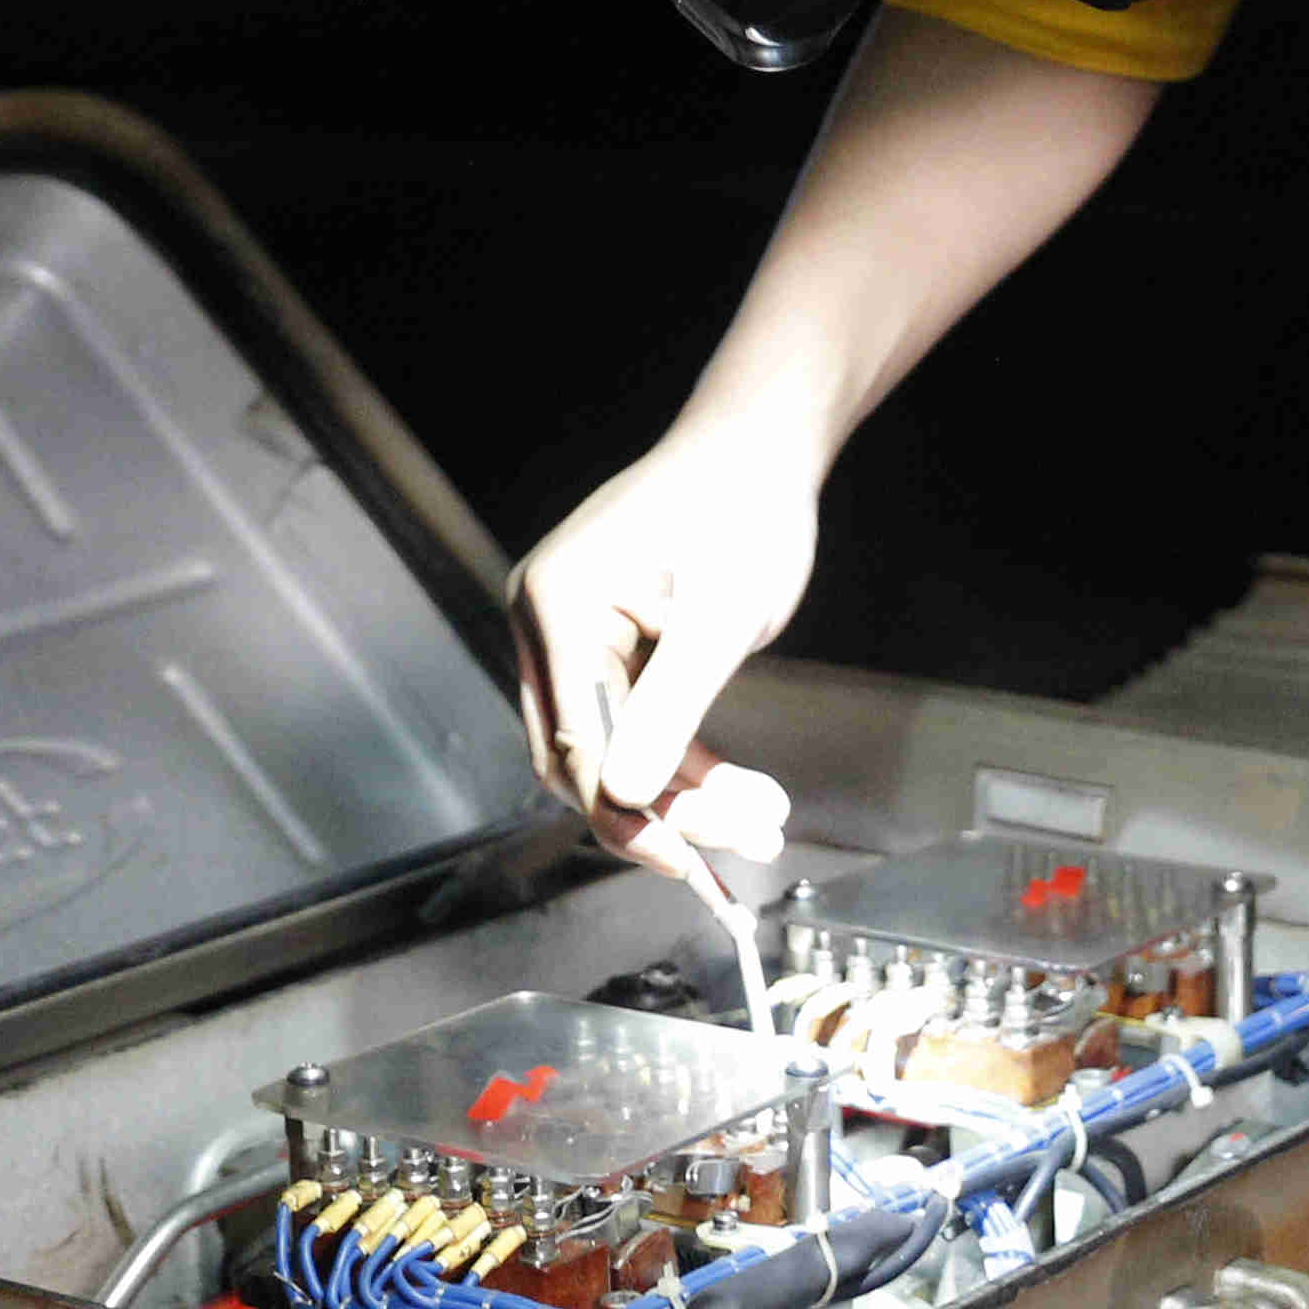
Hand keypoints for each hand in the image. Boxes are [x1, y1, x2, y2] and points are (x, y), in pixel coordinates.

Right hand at [511, 422, 819, 879]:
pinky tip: (736, 787)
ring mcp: (570, 629)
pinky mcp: (604, 639)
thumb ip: (670, 711)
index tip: (687, 862)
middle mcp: (546, 620)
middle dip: (663, 809)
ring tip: (760, 819)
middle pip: (583, 754)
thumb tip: (623, 798)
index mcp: (557, 607)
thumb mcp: (720, 618)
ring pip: (611, 745)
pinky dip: (680, 755)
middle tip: (740, 843)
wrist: (762, 447)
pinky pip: (628, 718)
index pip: (575, 745)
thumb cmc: (744, 507)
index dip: (628, 815)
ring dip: (682, 790)